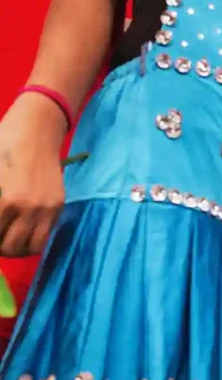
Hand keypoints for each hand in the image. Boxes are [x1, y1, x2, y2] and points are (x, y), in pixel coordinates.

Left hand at [0, 93, 66, 255]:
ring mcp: (47, 208)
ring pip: (34, 246)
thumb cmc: (3, 145)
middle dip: (1, 249)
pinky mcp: (58, 205)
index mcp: (8, 200)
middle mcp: (29, 209)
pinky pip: (46, 233)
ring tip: (9, 242)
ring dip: (19, 249)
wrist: (37, 130)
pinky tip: (23, 230)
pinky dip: (33, 238)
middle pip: (13, 247)